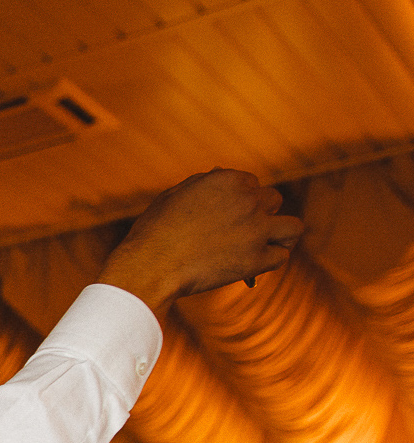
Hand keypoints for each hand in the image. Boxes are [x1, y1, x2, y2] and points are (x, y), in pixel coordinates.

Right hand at [99, 169, 304, 311]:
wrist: (149, 267)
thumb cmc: (154, 232)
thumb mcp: (174, 196)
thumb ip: (202, 184)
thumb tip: (218, 176)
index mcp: (229, 179)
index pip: (251, 184)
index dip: (240, 199)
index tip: (230, 214)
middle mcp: (248, 200)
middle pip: (272, 201)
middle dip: (260, 213)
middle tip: (244, 230)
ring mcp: (256, 230)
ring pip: (292, 227)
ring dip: (282, 234)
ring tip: (271, 243)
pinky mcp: (257, 259)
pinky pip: (281, 257)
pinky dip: (270, 260)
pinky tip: (257, 265)